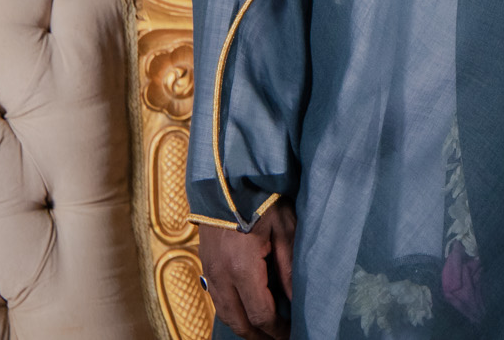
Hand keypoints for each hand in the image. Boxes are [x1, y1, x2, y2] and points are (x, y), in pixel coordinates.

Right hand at [198, 198, 295, 339]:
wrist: (228, 179)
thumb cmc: (262, 199)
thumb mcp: (286, 230)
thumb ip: (291, 268)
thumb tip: (298, 300)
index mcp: (242, 268)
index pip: (261, 314)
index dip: (278, 329)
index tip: (292, 333)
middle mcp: (221, 276)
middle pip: (240, 321)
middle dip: (260, 335)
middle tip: (280, 338)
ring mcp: (209, 272)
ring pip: (225, 314)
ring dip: (245, 326)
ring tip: (264, 332)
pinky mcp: (205, 265)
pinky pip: (217, 299)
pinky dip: (233, 312)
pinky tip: (246, 311)